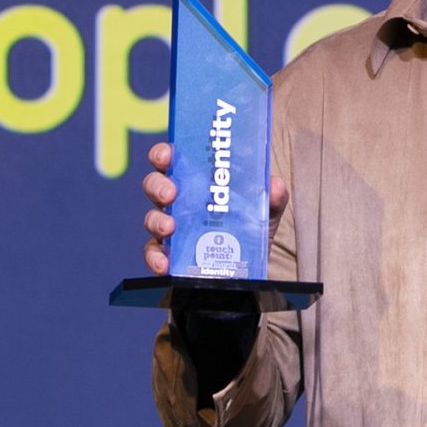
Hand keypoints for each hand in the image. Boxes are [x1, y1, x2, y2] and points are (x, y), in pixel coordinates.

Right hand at [141, 139, 288, 275]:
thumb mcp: (267, 212)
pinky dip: (155, 258)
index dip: (164, 153)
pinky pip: (153, 254)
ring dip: (156, 221)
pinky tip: (164, 263)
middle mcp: (178, 201)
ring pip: (151, 218)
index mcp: (196, 181)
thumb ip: (273, 197)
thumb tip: (275, 184)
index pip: (173, 159)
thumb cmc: (249, 230)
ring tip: (169, 228)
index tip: (167, 156)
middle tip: (170, 193)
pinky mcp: (168, 255)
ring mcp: (170, 229)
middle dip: (158, 186)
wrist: (246, 273)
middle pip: (155, 185)